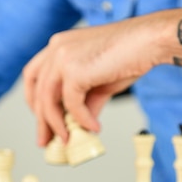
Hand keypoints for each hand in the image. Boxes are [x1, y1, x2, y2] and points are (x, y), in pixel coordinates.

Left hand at [23, 7, 181, 145]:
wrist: (149, 41)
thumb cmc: (130, 55)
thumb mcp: (101, 81)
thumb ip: (87, 100)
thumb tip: (80, 124)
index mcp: (59, 45)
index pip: (33, 74)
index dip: (33, 99)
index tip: (41, 118)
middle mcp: (56, 48)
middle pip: (37, 90)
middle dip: (41, 119)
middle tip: (45, 141)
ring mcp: (63, 57)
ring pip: (49, 99)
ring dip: (57, 124)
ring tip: (68, 140)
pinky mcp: (75, 70)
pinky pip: (72, 104)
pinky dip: (82, 120)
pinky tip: (94, 128)